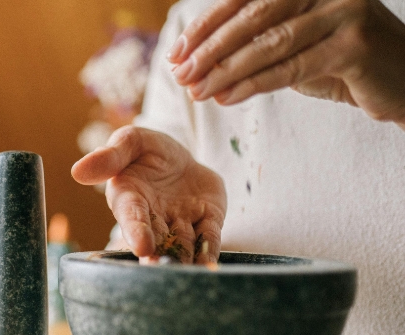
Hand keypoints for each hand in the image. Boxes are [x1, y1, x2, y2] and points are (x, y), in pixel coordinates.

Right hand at [72, 126, 225, 263]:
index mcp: (129, 199)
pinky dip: (208, 251)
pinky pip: (208, 237)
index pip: (131, 217)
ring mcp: (180, 222)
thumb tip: (77, 171)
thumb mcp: (130, 142)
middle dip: (158, 256)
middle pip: (156, 240)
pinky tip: (209, 267)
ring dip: (183, 261)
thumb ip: (110, 156)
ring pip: (182, 244)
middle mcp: (152, 218)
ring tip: (188, 276)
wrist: (180, 159)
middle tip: (161, 272)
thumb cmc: (146, 150)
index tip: (141, 248)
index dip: (136, 232)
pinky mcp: (207, 221)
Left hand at [168, 0, 404, 127]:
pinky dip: (253, 84)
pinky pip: (292, 68)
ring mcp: (345, 12)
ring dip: (225, 70)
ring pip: (270, 43)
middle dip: (209, 48)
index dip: (206, 25)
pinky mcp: (356, 45)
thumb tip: (196, 58)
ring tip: (196, 91)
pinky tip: (226, 98)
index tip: (175, 53)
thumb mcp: (295, 44)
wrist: (402, 83)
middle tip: (180, 74)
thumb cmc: (341, 62)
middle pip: (253, 16)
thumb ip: (257, 41)